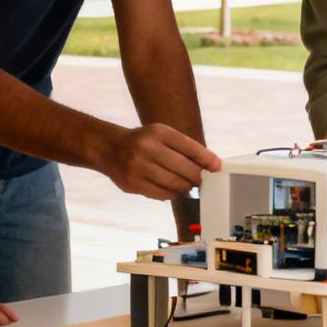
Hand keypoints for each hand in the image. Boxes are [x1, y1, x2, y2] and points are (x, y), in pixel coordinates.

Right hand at [104, 123, 222, 200]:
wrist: (109, 148)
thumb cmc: (143, 141)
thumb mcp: (161, 135)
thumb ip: (184, 147)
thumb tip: (211, 165)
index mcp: (158, 132)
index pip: (189, 147)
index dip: (206, 159)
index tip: (217, 167)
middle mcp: (147, 148)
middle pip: (184, 168)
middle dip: (197, 177)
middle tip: (202, 180)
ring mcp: (138, 167)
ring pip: (174, 184)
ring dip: (186, 187)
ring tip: (187, 185)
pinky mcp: (132, 184)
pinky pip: (161, 194)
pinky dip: (172, 194)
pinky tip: (173, 190)